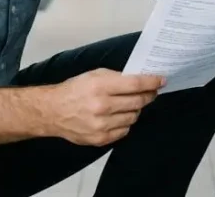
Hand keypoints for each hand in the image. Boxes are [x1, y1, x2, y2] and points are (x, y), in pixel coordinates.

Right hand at [45, 69, 164, 145]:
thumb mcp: (94, 75)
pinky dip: (125, 123)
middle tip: (151, 92)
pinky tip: (118, 117)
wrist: (53, 111)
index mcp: (100, 86)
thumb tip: (141, 79)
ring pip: (133, 117)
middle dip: (148, 96)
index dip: (151, 82)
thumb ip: (117, 77)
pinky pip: (124, 131)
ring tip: (130, 105)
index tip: (161, 80)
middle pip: (137, 102)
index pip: (135, 84)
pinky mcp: (100, 139)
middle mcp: (101, 106)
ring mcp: (101, 125)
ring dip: (135, 110)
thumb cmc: (74, 90)